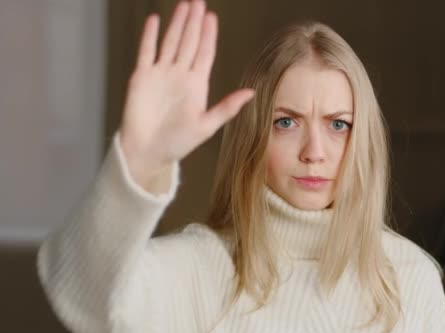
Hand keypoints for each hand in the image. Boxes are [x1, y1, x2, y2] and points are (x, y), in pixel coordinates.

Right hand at [119, 1, 253, 178]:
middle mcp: (179, 75)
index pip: (204, 53)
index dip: (208, 35)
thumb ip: (227, 108)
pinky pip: (146, 52)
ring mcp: (160, 74)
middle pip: (189, 42)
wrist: (147, 153)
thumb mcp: (206, 127)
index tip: (212, 17)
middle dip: (194, 22)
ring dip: (177, 24)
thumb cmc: (177, 143)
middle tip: (198, 1)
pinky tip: (154, 20)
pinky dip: (149, 36)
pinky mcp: (141, 78)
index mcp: (197, 85)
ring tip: (183, 5)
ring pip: (170, 42)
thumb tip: (250, 94)